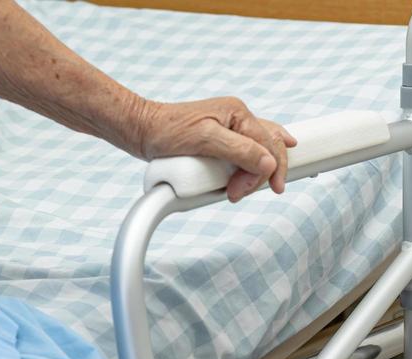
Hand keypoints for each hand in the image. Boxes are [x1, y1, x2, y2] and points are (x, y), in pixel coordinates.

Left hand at [130, 97, 297, 202]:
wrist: (141, 130)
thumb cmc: (167, 131)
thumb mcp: (205, 140)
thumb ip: (240, 150)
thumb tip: (269, 163)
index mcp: (238, 113)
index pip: (269, 145)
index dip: (270, 170)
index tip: (264, 190)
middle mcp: (237, 119)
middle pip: (267, 149)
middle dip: (260, 174)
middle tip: (239, 193)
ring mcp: (229, 130)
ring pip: (259, 152)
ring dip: (253, 174)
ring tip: (236, 189)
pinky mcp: (220, 142)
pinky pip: (244, 155)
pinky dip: (248, 168)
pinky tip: (254, 173)